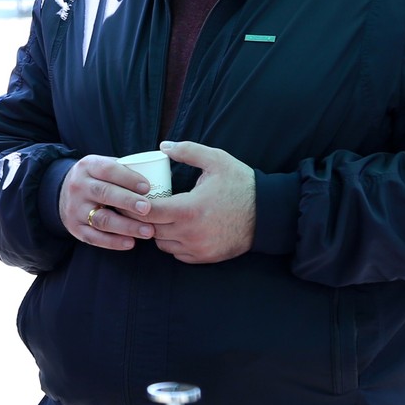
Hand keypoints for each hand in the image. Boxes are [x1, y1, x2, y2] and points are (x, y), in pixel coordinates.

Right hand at [58, 155, 156, 249]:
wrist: (63, 193)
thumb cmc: (96, 179)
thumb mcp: (103, 166)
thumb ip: (124, 169)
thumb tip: (160, 175)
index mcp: (88, 166)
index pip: (108, 170)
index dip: (128, 178)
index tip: (147, 187)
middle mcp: (78, 186)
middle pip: (104, 193)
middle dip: (127, 202)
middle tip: (148, 209)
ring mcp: (75, 208)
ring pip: (101, 219)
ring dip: (126, 226)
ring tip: (147, 231)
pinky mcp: (75, 228)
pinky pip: (94, 237)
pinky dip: (113, 242)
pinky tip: (130, 243)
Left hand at [144, 140, 256, 263]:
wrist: (269, 214)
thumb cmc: (242, 185)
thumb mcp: (217, 160)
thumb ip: (188, 151)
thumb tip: (164, 146)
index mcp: (189, 210)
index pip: (148, 212)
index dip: (136, 205)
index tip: (135, 197)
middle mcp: (190, 233)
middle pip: (151, 229)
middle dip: (144, 218)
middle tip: (143, 205)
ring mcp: (198, 248)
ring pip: (162, 244)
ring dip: (158, 231)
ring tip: (161, 216)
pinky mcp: (205, 258)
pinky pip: (177, 253)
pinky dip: (173, 242)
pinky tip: (177, 228)